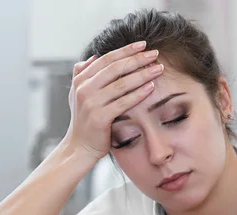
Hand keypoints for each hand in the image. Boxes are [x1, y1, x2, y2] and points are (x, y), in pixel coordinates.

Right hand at [64, 41, 163, 160]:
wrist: (79, 147)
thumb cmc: (85, 121)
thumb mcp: (78, 95)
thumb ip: (83, 75)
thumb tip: (93, 57)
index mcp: (80, 80)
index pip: (106, 59)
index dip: (125, 50)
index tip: (142, 45)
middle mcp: (84, 89)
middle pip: (115, 68)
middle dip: (137, 59)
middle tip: (155, 54)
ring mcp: (91, 104)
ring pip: (121, 84)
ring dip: (142, 74)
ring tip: (158, 69)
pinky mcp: (99, 118)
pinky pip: (123, 102)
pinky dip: (138, 94)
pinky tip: (151, 87)